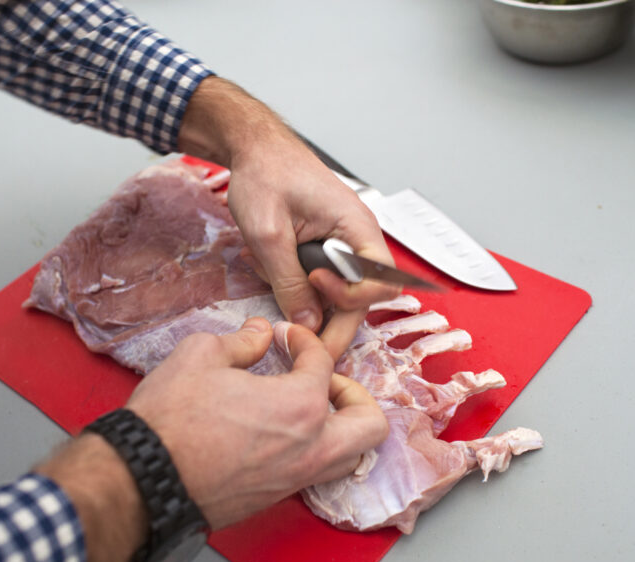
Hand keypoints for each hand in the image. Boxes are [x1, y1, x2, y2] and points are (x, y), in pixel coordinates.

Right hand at [126, 318, 387, 528]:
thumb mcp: (201, 355)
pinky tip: (283, 433)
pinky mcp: (275, 498)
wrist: (143, 480)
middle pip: (369, 423)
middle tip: (324, 379)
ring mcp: (295, 478)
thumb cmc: (171, 419)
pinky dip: (316, 450)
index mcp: (301, 405)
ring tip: (311, 408)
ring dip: (342, 427)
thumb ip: (242, 340)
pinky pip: (318, 474)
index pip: (323, 362)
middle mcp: (310, 447)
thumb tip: (259, 334)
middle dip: (354, 393)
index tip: (287, 335)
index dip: (304, 339)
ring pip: (351, 456)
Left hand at [178, 77, 398, 357]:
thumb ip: (289, 283)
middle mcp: (358, 237)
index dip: (349, 296)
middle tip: (299, 340)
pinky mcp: (326, 247)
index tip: (313, 283)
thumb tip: (307, 324)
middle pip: (361, 296)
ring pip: (338, 291)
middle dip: (329, 319)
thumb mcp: (269, 235)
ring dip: (303, 296)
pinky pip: (322, 279)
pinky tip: (267, 265)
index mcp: (356, 227)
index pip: (380, 282)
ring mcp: (343, 243)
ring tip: (265, 272)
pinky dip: (295, 282)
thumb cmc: (265, 173)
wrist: (254, 148)